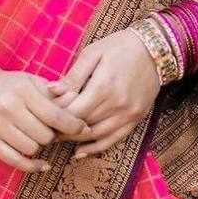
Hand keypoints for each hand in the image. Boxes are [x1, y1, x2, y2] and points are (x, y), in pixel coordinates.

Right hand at [0, 69, 94, 172]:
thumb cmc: (10, 86)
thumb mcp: (31, 82)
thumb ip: (53, 92)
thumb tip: (75, 98)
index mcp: (22, 90)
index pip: (54, 115)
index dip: (73, 125)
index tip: (83, 128)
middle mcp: (8, 108)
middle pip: (45, 136)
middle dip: (53, 135)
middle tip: (51, 129)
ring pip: (32, 148)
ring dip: (39, 146)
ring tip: (36, 135)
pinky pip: (15, 161)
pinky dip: (32, 166)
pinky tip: (43, 164)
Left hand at [44, 27, 160, 157]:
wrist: (155, 49)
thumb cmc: (119, 47)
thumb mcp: (93, 53)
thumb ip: (73, 75)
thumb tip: (50, 91)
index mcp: (103, 86)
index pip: (73, 111)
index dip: (55, 116)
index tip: (41, 116)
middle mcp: (117, 104)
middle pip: (83, 125)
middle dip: (62, 128)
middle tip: (45, 128)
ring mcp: (129, 114)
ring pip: (96, 135)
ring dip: (75, 139)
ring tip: (59, 137)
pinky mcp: (136, 119)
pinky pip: (114, 140)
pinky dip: (96, 148)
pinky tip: (80, 151)